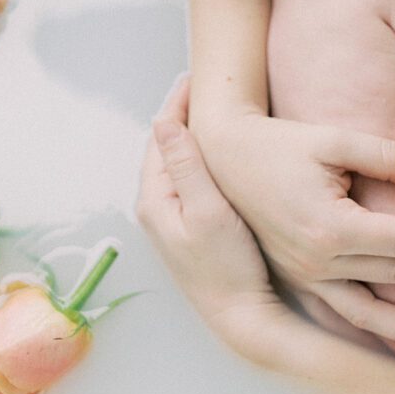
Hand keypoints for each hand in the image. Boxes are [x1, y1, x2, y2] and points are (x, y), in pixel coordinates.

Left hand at [137, 76, 279, 329]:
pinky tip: (216, 153)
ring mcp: (170, 220)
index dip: (178, 104)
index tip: (196, 77)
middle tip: (204, 85)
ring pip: (177, 164)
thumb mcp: (209, 212)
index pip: (161, 137)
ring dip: (190, 136)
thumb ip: (186, 166)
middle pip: (165, 148)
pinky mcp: (186, 229)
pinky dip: (198, 158)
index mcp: (154, 199)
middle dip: (181, 114)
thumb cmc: (228, 267)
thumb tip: (162, 122)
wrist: (239, 316)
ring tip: (210, 110)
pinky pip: (187, 180)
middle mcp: (155, 208)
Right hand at [197, 112, 394, 350]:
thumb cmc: (277, 145)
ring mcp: (305, 274)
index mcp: (331, 226)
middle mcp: (318, 259)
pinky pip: (341, 310)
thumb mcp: (332, 140)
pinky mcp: (297, 277)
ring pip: (370, 306)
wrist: (223, 160)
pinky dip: (373, 324)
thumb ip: (387, 156)